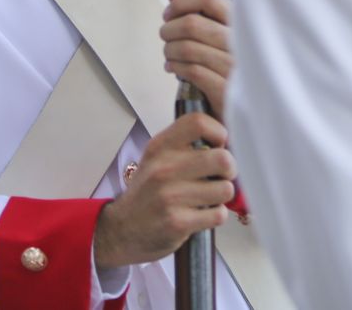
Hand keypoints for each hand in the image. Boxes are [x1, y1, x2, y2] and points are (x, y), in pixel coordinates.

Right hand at [93, 111, 234, 269]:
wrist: (122, 229)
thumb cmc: (148, 192)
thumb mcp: (157, 158)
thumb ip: (184, 145)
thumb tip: (225, 137)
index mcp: (160, 146)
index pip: (199, 122)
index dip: (219, 132)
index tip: (219, 145)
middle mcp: (164, 168)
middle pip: (222, 158)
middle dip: (229, 169)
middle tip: (221, 176)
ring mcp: (170, 196)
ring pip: (225, 189)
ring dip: (222, 195)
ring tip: (209, 197)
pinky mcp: (178, 222)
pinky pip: (218, 214)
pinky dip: (216, 215)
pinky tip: (203, 214)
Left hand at [161, 0, 231, 118]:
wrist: (237, 105)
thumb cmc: (221, 63)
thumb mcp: (207, 31)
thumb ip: (189, 4)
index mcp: (240, 21)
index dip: (180, 2)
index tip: (169, 14)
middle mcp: (243, 41)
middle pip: (192, 23)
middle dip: (169, 31)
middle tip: (166, 38)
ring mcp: (238, 65)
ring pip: (188, 48)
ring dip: (170, 51)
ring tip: (169, 55)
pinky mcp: (230, 89)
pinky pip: (193, 70)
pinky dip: (176, 67)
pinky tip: (174, 69)